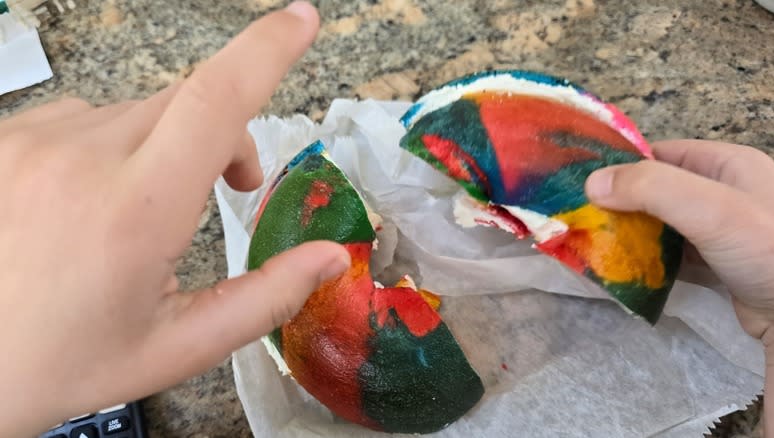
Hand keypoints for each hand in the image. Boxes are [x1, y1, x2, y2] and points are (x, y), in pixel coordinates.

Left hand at [0, 2, 348, 435]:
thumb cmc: (64, 361)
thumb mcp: (177, 346)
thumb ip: (266, 298)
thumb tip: (331, 257)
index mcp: (137, 211)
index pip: (215, 99)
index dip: (267, 50)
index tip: (301, 21)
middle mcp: (81, 159)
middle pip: (186, 102)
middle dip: (224, 133)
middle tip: (232, 186)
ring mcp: (31, 141)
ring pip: (136, 111)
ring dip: (163, 144)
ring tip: (142, 207)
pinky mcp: (3, 139)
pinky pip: (83, 117)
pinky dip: (108, 145)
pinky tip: (89, 199)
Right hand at [585, 139, 773, 435]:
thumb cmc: (768, 250)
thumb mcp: (711, 208)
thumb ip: (652, 188)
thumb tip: (591, 183)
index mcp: (728, 164)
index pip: (661, 153)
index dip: (622, 165)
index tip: (583, 184)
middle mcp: (726, 192)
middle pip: (659, 189)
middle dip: (621, 203)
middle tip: (582, 218)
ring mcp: (723, 231)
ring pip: (664, 224)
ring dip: (632, 233)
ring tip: (594, 242)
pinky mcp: (720, 265)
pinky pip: (674, 255)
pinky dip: (649, 258)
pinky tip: (624, 268)